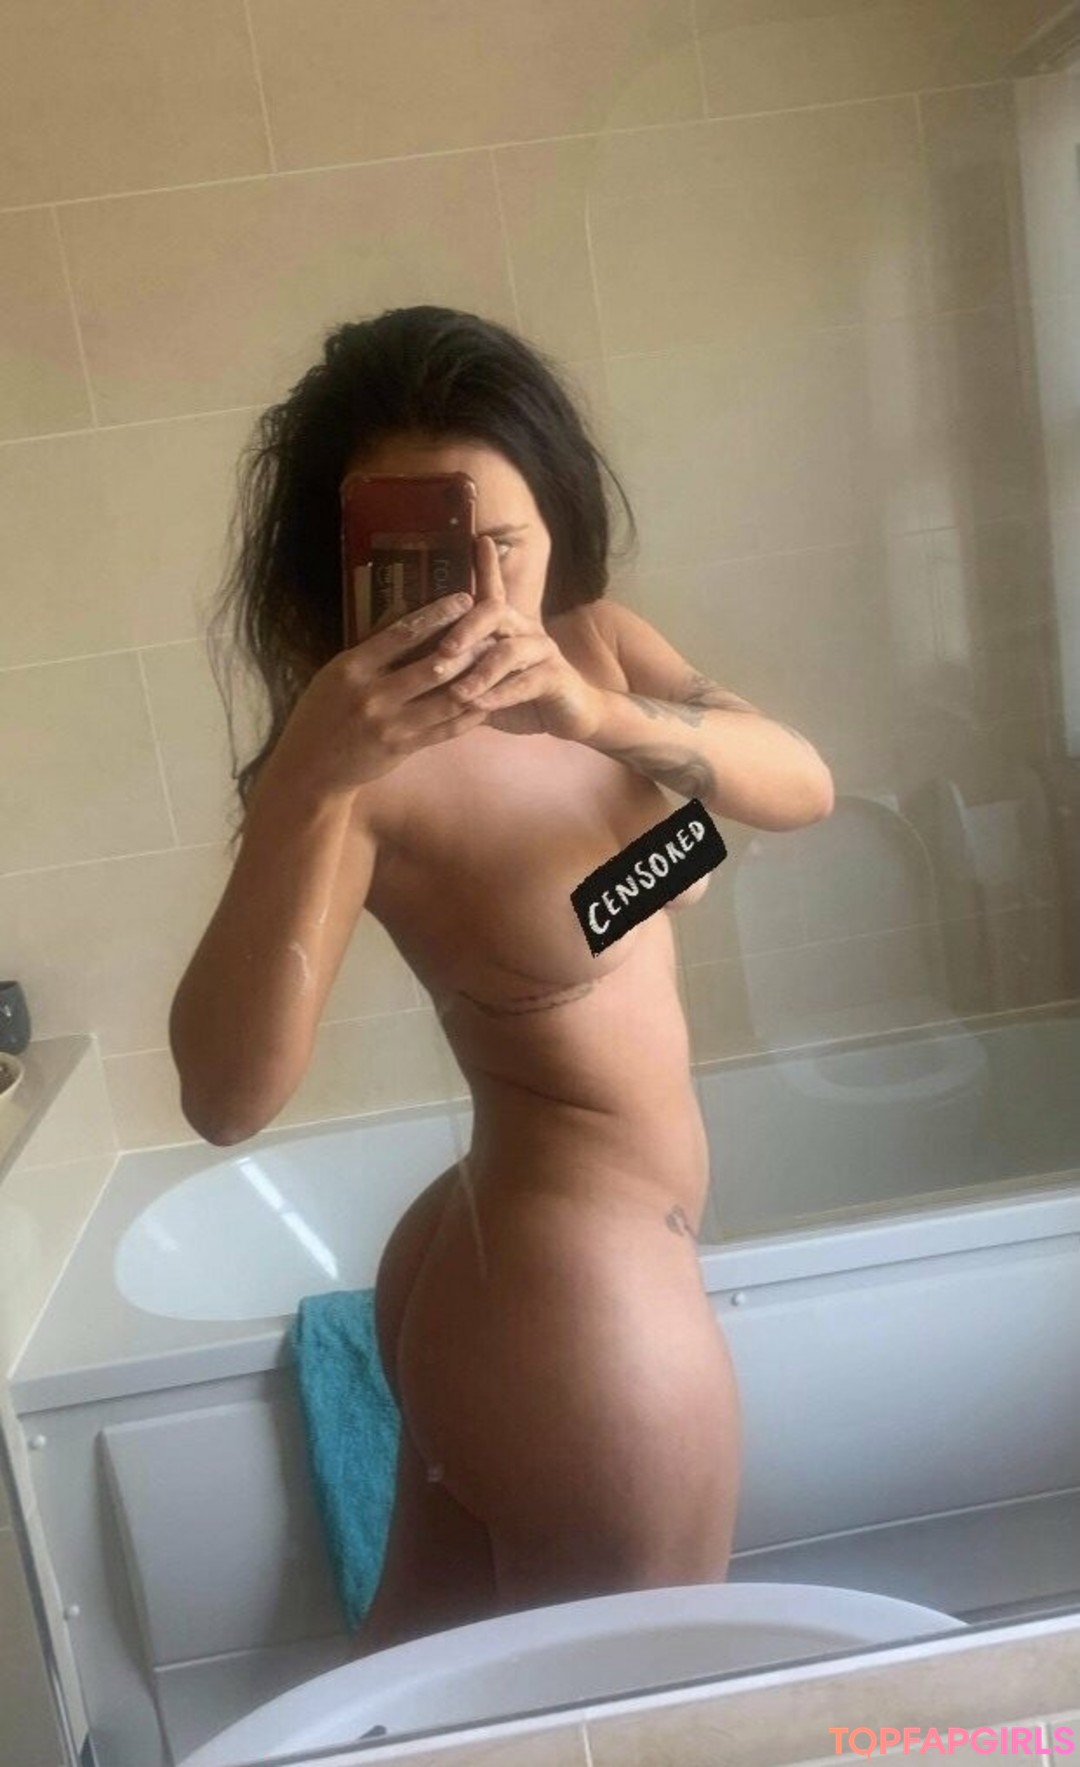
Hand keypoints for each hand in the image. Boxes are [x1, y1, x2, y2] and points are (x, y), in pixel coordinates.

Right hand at [276, 590, 492, 793]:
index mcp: (353, 668)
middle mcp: (373, 695)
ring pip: (447, 699)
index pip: (403, 632)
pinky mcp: (402, 748)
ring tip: (498, 663)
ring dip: (477, 680)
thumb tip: (405, 610)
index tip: (464, 599)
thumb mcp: (336, 673)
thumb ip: (371, 648)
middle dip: (469, 646)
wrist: (310, 767)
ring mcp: (390, 725)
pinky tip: (488, 701)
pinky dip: (469, 715)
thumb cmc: (323, 712)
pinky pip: (445, 729)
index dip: (438, 614)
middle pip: (433, 665)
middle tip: (494, 630)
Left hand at [432, 536, 604, 740]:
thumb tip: (414, 667)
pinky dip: (500, 694)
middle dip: (466, 628)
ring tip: (457, 692)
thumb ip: (458, 671)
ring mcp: (543, 652)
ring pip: (509, 651)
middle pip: (495, 612)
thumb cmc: (520, 697)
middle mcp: (526, 630)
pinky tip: (480, 705)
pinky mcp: (557, 678)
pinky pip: (527, 682)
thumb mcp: (484, 682)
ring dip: (480, 672)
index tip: (477, 540)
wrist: (573, 716)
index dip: (487, 566)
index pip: (493, 590)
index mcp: (507, 626)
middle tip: (442, 649)